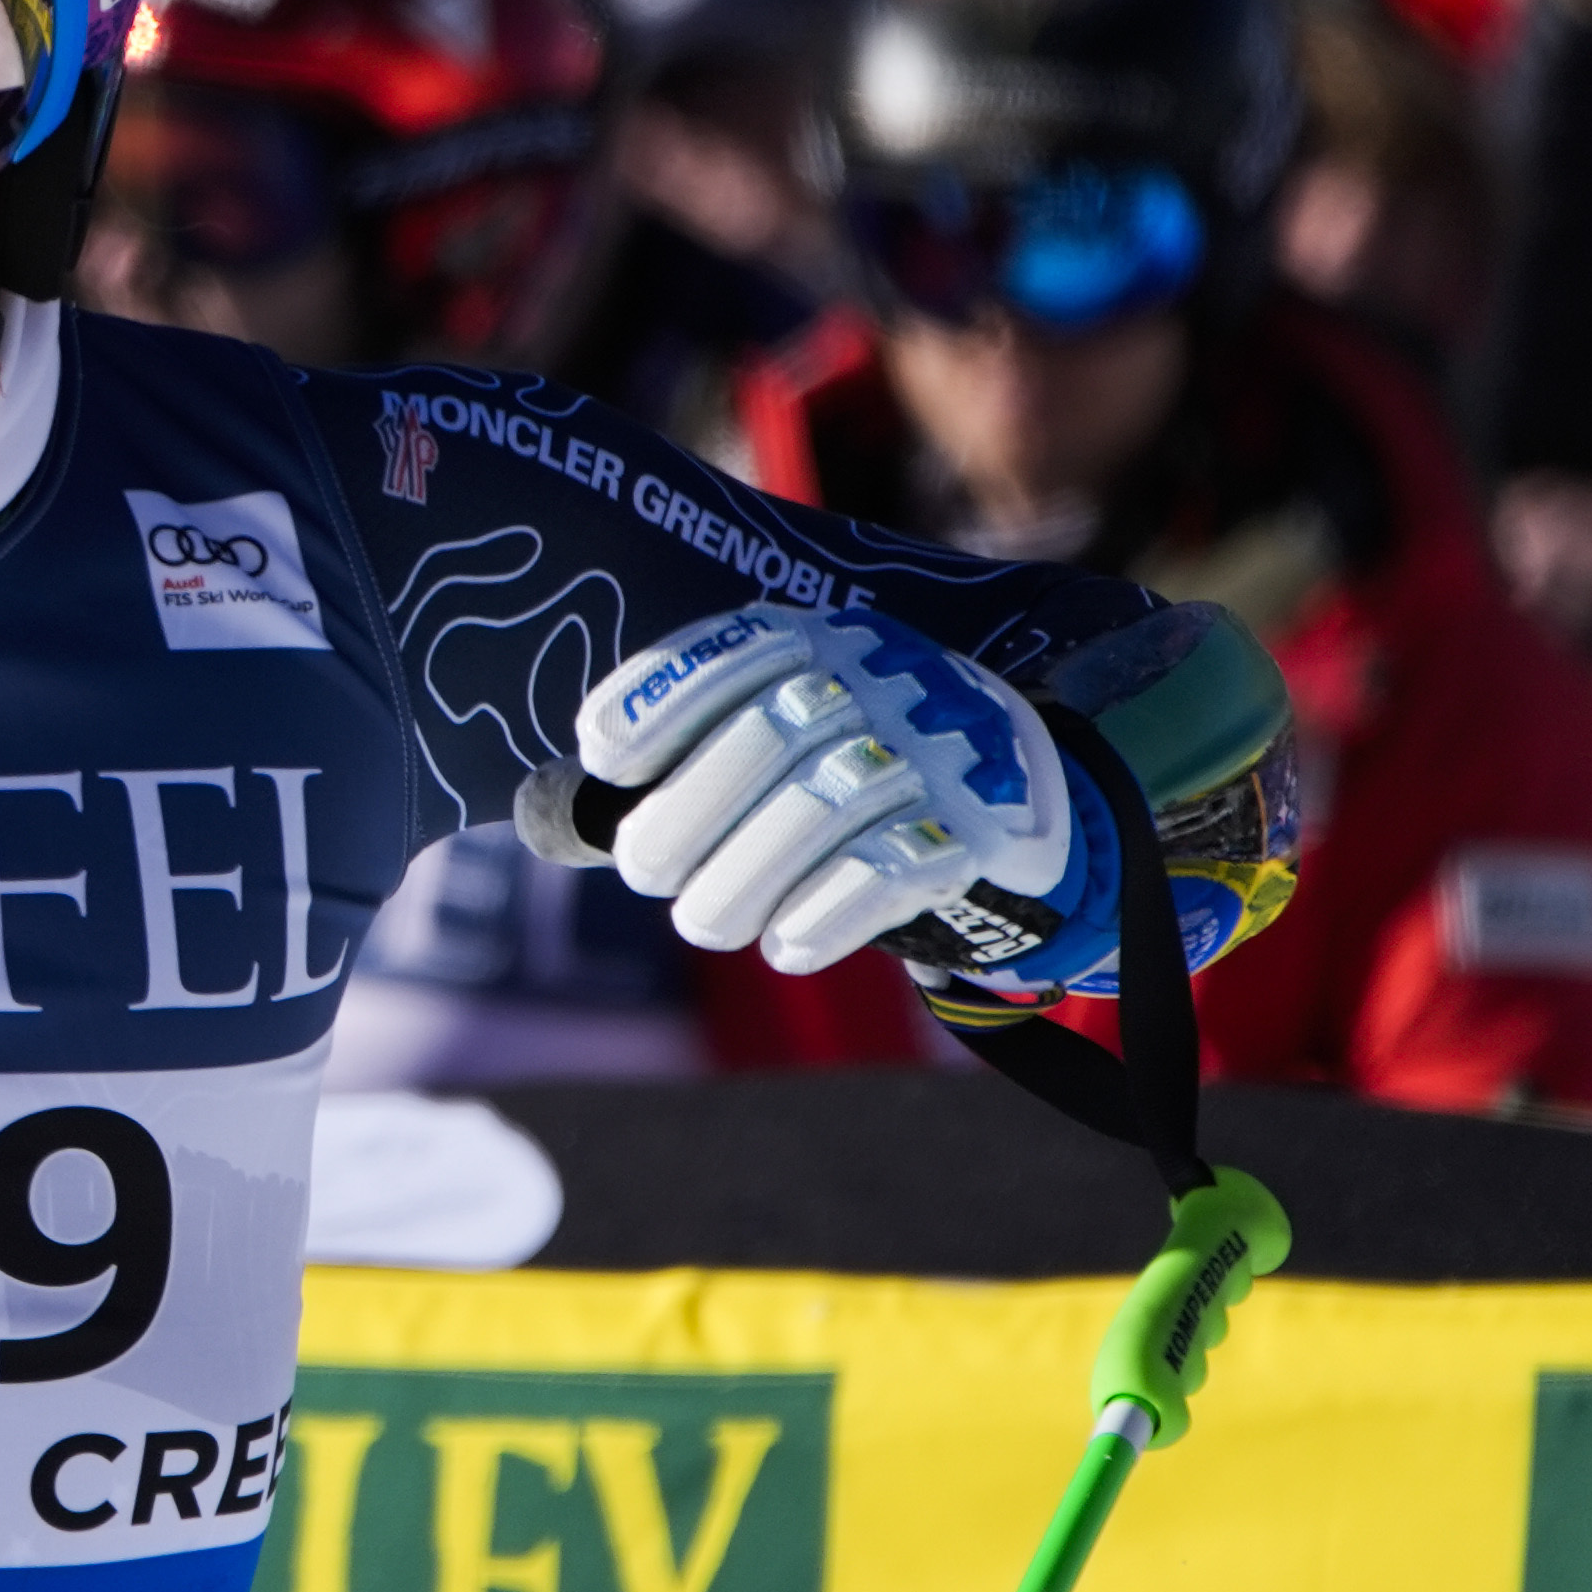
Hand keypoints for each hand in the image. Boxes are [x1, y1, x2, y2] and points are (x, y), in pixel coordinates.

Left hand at [568, 602, 1115, 984]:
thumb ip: (703, 755)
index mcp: (825, 643)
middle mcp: (884, 680)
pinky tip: (786, 948)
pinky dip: (829, 913)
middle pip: (774, 734)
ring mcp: (938, 750)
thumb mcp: (798, 729)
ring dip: (746, 876)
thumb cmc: (865, 769)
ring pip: (826, 805)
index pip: (735, 652)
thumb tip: (561, 818)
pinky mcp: (981, 826)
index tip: (601, 755)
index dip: (661, 697)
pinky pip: (895, 867)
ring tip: (705, 923)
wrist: (1029, 797)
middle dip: (691, 810)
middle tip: (645, 872)